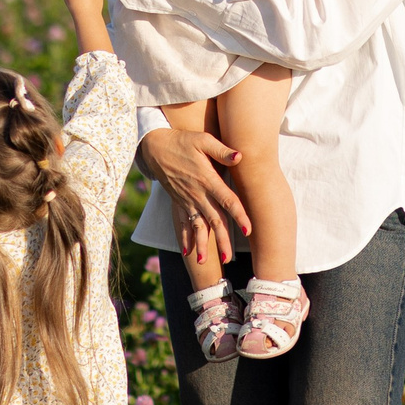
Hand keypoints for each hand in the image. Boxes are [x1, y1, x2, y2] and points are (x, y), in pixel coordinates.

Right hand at [138, 126, 247, 265]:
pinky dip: (185, 238)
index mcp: (207, 180)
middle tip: (228, 259)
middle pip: (214, 220)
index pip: (227, 201)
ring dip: (201, 245)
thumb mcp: (203, 141)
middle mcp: (197, 194)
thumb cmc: (183, 141)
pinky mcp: (179, 202)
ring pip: (198, 226)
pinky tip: (187, 252)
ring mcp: (187, 200)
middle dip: (222, 240)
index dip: (238, 215)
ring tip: (205, 263)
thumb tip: (240, 156)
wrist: (155, 147)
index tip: (248, 230)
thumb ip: (222, 151)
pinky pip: (183, 223)